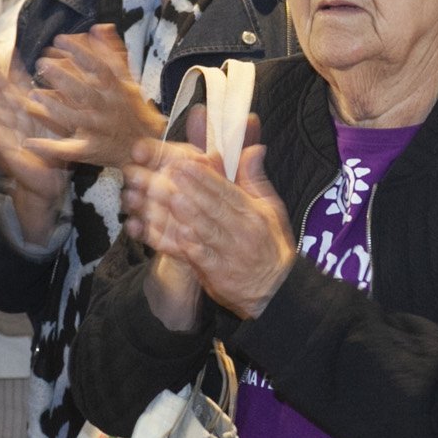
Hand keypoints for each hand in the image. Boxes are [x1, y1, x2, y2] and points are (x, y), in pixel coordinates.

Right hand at [0, 50, 71, 240]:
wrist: (47, 188)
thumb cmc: (51, 157)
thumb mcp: (58, 130)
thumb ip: (58, 107)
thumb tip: (65, 82)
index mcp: (28, 118)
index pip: (19, 91)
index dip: (12, 72)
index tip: (4, 51)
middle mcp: (17, 125)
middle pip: (5, 97)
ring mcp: (11, 138)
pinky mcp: (11, 154)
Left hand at [28, 25, 163, 169]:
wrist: (146, 145)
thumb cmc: (132, 109)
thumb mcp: (127, 79)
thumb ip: (112, 53)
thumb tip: (100, 27)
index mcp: (118, 90)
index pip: (99, 68)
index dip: (80, 53)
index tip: (59, 40)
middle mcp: (109, 110)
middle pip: (85, 92)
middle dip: (63, 78)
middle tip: (42, 64)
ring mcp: (100, 131)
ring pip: (75, 119)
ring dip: (53, 108)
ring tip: (33, 94)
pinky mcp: (91, 150)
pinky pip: (68, 150)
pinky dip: (49, 148)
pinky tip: (29, 142)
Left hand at [122, 125, 295, 319]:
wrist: (274, 290)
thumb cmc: (269, 245)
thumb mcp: (271, 209)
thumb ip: (255, 179)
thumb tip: (255, 148)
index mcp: (252, 213)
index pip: (227, 191)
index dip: (205, 177)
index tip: (184, 162)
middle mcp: (242, 231)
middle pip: (212, 207)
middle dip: (188, 188)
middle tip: (165, 172)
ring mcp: (229, 253)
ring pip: (203, 230)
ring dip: (182, 213)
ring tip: (162, 196)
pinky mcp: (218, 274)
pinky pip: (198, 257)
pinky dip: (185, 245)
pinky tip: (170, 233)